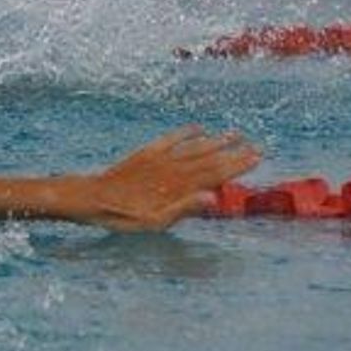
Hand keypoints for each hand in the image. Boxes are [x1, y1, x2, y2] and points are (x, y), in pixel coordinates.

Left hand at [73, 127, 261, 230]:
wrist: (93, 198)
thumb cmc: (125, 216)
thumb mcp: (156, 222)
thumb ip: (185, 208)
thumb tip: (213, 197)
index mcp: (180, 186)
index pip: (216, 173)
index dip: (238, 165)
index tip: (256, 157)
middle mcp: (174, 169)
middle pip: (210, 159)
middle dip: (234, 152)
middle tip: (256, 146)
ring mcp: (161, 158)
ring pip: (194, 146)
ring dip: (216, 140)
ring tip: (235, 133)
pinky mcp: (147, 152)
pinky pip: (171, 139)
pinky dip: (186, 132)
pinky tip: (198, 128)